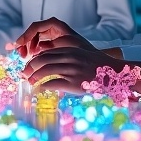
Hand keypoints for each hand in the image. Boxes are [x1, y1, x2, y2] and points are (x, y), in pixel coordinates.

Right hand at [12, 17, 91, 59]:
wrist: (92, 58)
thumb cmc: (82, 51)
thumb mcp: (66, 49)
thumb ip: (50, 50)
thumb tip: (35, 55)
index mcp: (56, 25)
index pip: (36, 26)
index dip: (26, 35)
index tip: (19, 44)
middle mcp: (52, 28)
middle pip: (32, 32)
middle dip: (25, 42)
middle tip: (20, 54)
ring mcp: (51, 35)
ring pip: (33, 38)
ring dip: (27, 47)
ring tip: (25, 57)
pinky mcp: (50, 43)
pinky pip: (37, 45)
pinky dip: (32, 51)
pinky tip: (31, 58)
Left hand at [22, 47, 140, 94]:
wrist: (116, 74)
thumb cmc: (99, 67)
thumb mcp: (82, 56)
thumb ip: (68, 58)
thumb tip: (51, 64)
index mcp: (70, 50)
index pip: (46, 52)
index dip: (35, 59)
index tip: (29, 66)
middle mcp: (69, 58)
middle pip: (41, 60)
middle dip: (29, 67)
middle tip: (24, 74)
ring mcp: (71, 70)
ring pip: (44, 71)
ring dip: (33, 77)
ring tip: (29, 82)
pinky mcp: (74, 83)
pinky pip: (52, 83)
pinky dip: (42, 87)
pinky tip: (38, 90)